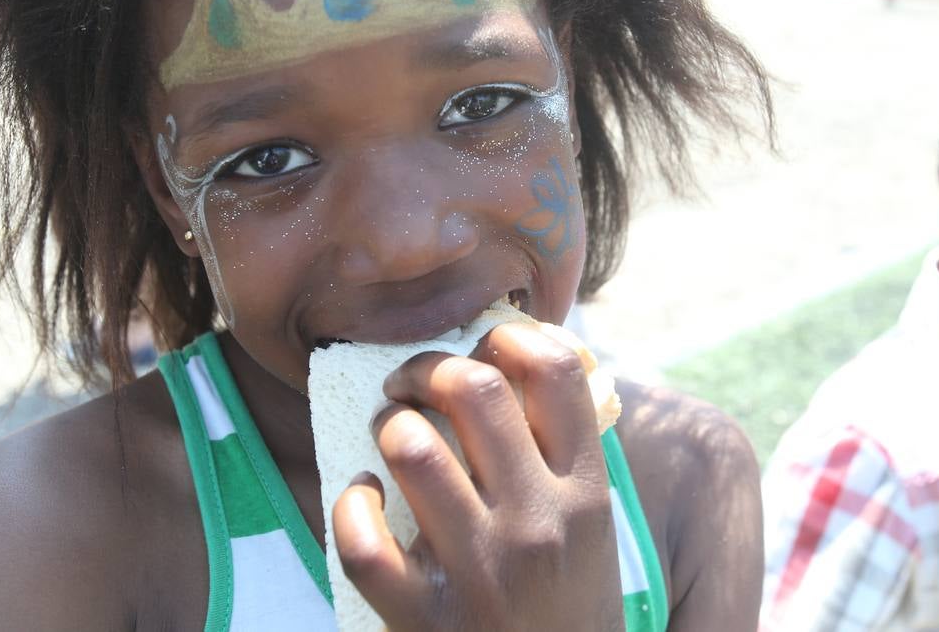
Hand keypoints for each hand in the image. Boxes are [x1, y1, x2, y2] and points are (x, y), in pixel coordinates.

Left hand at [333, 321, 624, 631]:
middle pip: (474, 391)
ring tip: (391, 435)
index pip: (557, 371)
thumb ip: (560, 457)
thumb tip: (513, 365)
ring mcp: (482, 574)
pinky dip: (348, 508)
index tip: (484, 344)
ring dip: (389, 427)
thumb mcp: (590, 532)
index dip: (510, 335)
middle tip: (413, 384)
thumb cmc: (566, 607)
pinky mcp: (427, 622)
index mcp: (585, 493)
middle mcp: (539, 525)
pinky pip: (362, 545)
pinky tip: (359, 500)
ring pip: (413, 451)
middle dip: (428, 369)